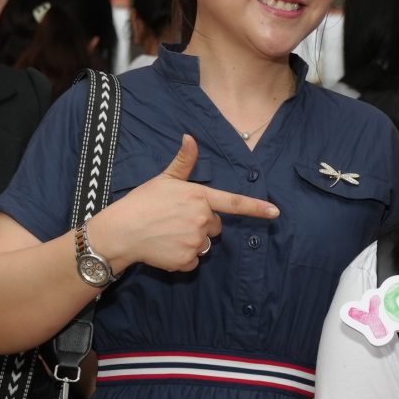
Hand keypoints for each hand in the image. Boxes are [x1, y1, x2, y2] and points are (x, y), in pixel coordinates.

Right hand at [93, 134, 281, 272]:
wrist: (122, 231)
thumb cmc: (142, 202)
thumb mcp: (164, 179)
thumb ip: (183, 162)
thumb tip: (190, 137)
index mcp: (199, 198)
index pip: (234, 203)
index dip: (256, 208)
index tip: (275, 212)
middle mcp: (202, 220)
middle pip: (216, 226)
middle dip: (202, 224)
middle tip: (177, 219)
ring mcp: (195, 242)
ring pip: (205, 244)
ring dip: (192, 241)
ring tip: (169, 233)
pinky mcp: (186, 260)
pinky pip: (194, 261)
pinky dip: (183, 257)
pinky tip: (166, 247)